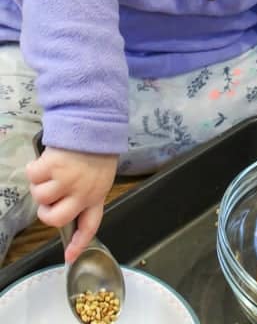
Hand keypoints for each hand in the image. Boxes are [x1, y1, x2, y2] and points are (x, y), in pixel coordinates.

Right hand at [26, 146, 117, 262]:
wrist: (95, 122)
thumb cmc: (98, 147)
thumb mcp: (100, 173)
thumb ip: (87, 192)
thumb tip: (68, 205)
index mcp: (97, 194)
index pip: (89, 225)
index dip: (78, 243)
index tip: (69, 257)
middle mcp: (81, 192)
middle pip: (56, 219)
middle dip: (46, 213)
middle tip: (48, 200)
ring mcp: (66, 180)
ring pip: (41, 197)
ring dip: (40, 185)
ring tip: (50, 171)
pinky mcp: (52, 166)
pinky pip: (32, 176)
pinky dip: (34, 169)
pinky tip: (44, 160)